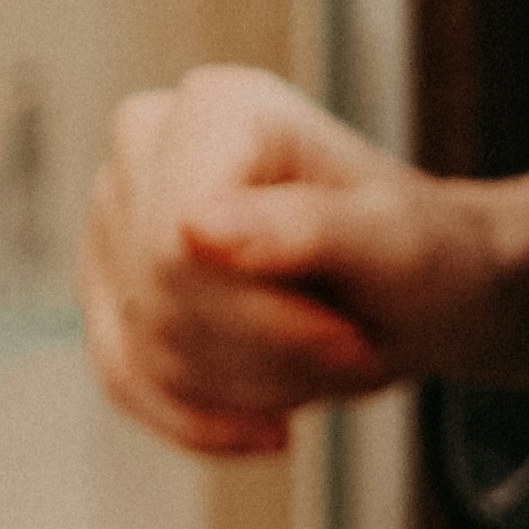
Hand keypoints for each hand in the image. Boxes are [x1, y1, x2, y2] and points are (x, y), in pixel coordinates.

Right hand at [80, 65, 528, 458]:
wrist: (419, 294)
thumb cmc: (421, 250)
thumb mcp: (395, 243)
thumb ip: (307, 227)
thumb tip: (194, 227)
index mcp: (218, 105)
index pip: (178, 246)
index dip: (266, 319)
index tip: (352, 341)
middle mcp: (149, 143)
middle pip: (165, 300)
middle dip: (272, 356)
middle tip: (354, 352)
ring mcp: (116, 215)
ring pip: (151, 352)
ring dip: (255, 388)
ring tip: (323, 357)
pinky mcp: (107, 287)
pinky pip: (125, 381)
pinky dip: (206, 419)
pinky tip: (270, 422)